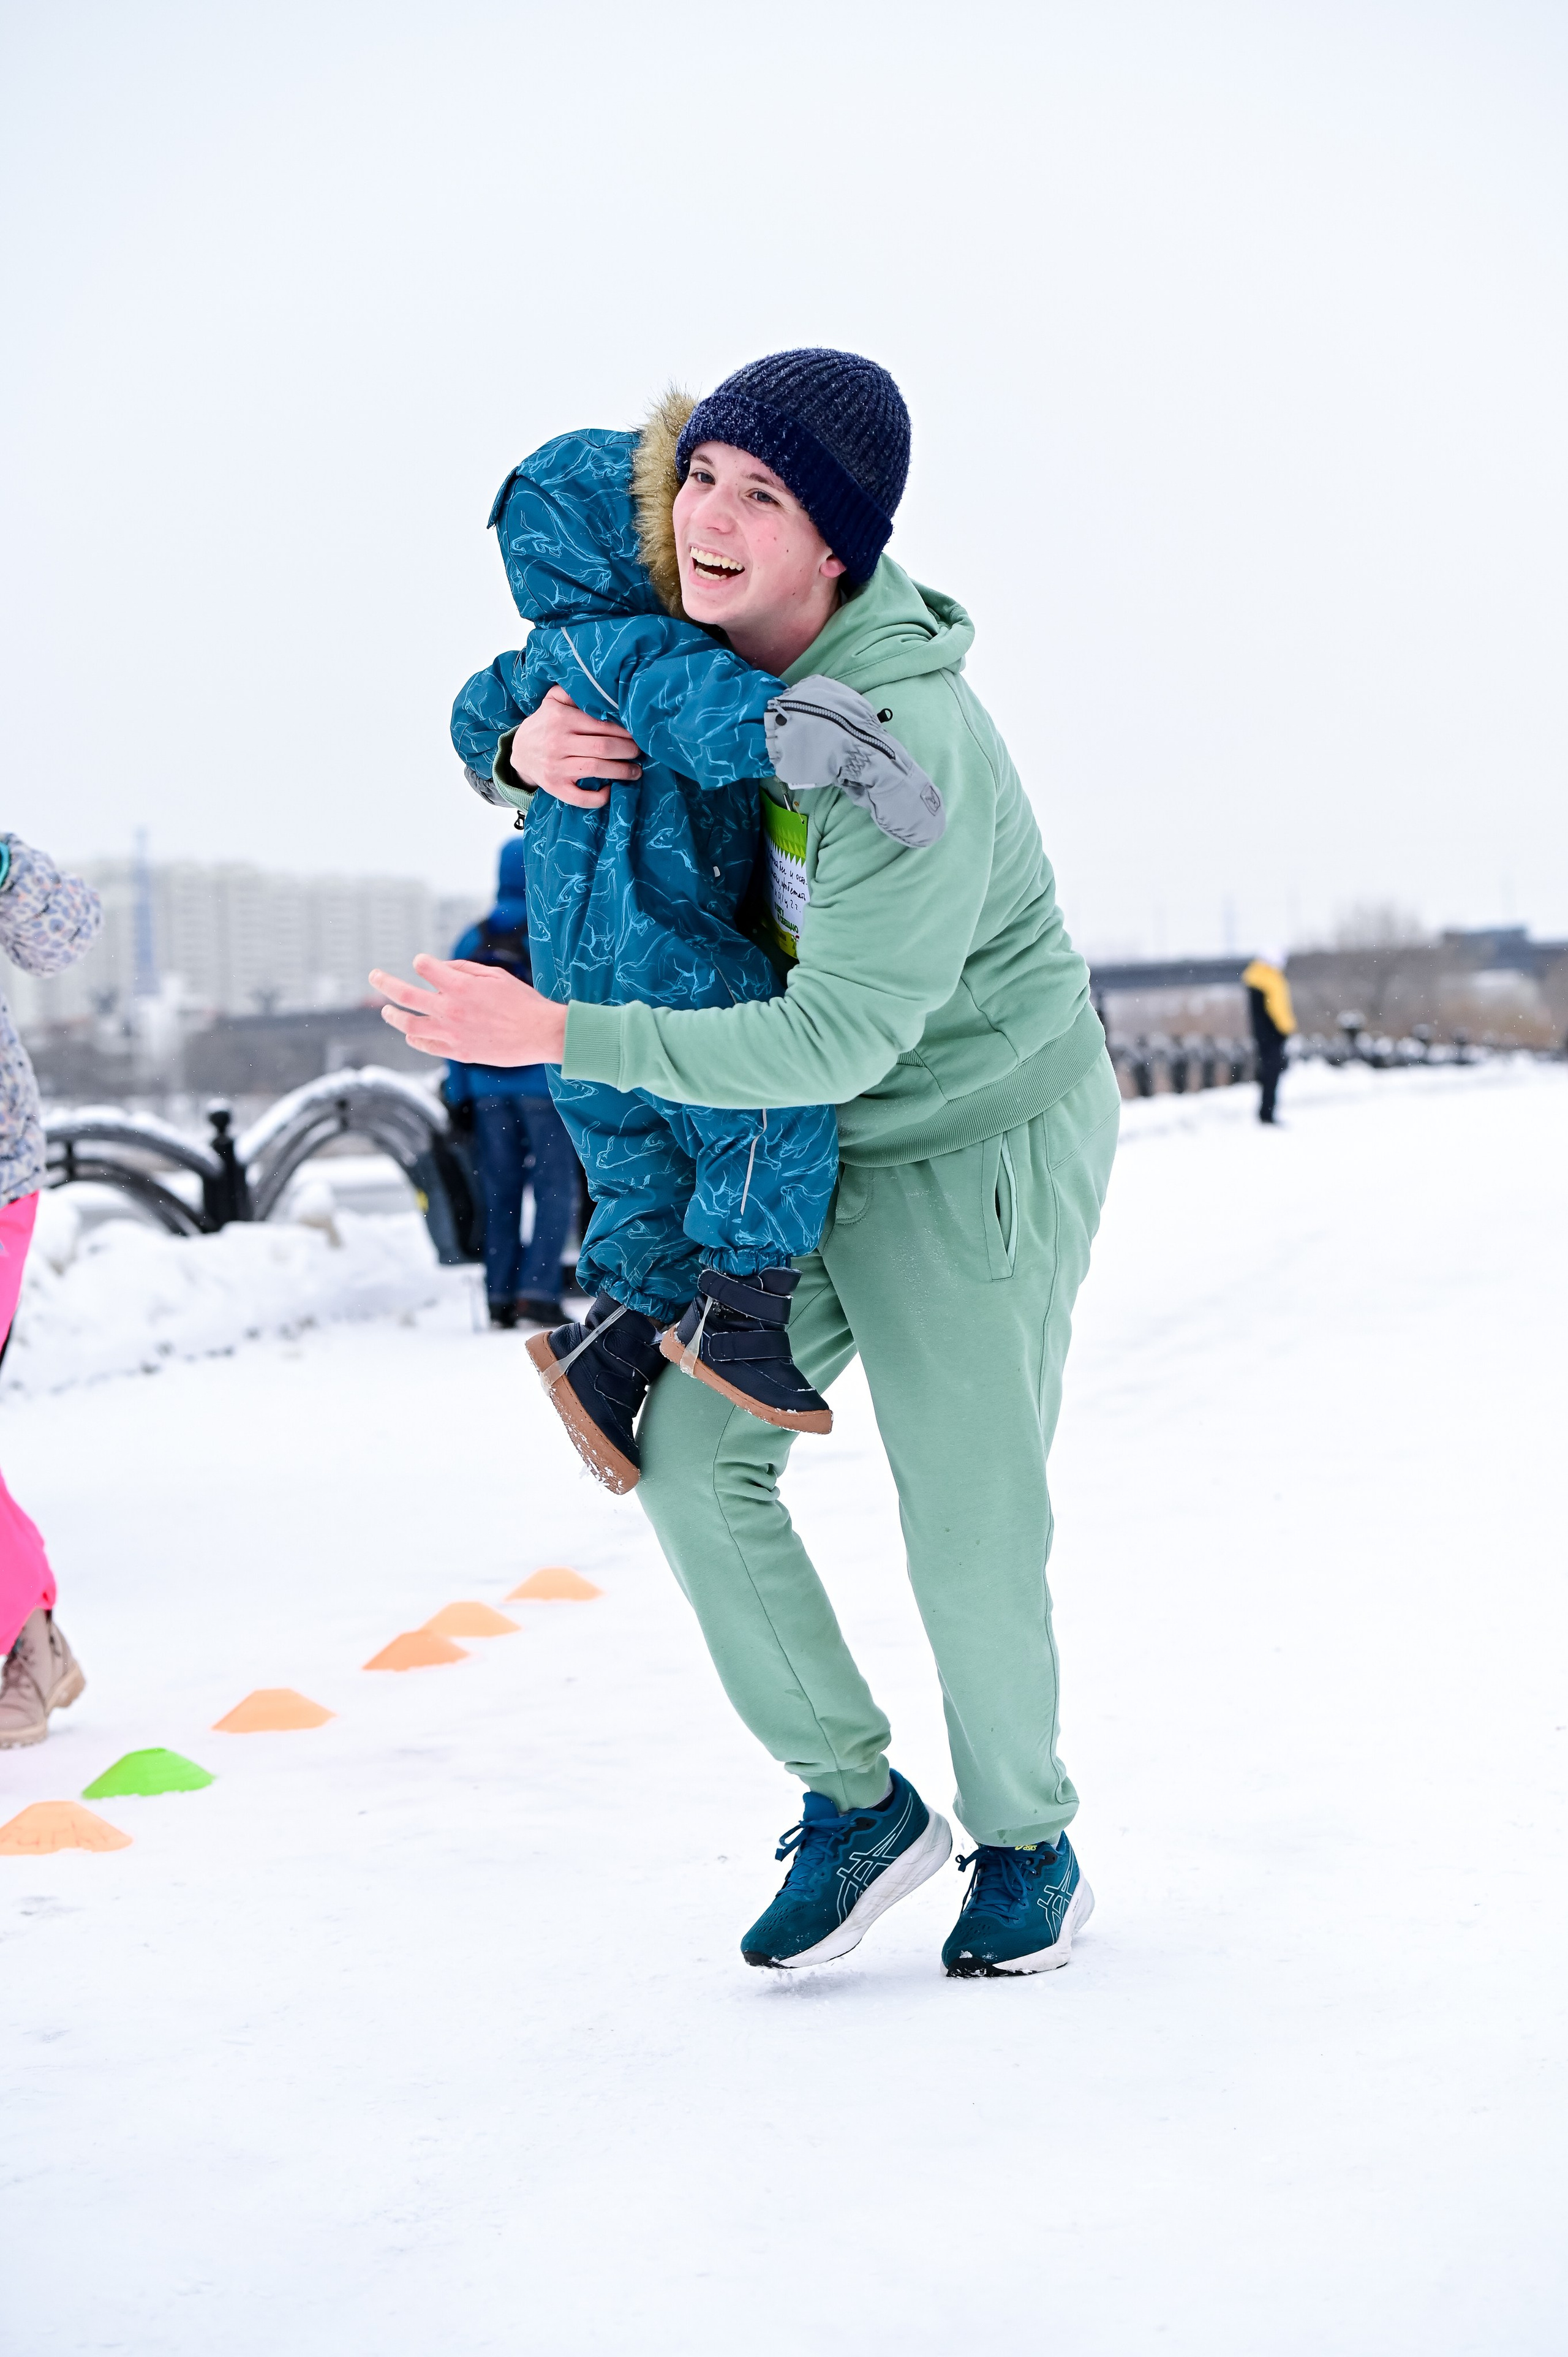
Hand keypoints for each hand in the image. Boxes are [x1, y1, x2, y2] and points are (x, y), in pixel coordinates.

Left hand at [370, 956, 567, 1064]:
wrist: (540, 1034)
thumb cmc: (522, 1001)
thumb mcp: (495, 976)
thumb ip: (463, 970)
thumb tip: (440, 968)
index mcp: (460, 987)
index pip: (424, 967)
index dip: (422, 962)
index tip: (422, 963)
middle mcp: (451, 1010)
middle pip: (405, 995)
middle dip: (384, 983)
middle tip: (373, 976)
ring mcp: (452, 1034)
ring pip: (409, 1025)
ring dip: (393, 1016)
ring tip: (386, 1010)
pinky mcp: (459, 1053)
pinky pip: (427, 1046)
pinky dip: (415, 1039)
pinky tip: (410, 1033)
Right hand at [510, 685, 641, 807]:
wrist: (519, 751)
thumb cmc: (544, 724)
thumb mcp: (552, 701)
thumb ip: (572, 692)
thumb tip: (597, 687)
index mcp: (561, 719)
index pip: (601, 725)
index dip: (624, 732)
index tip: (636, 735)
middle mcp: (558, 742)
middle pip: (603, 747)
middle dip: (627, 750)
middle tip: (639, 752)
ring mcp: (556, 767)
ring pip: (596, 769)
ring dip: (621, 771)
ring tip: (635, 771)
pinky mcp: (554, 787)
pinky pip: (581, 797)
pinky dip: (599, 797)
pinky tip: (611, 790)